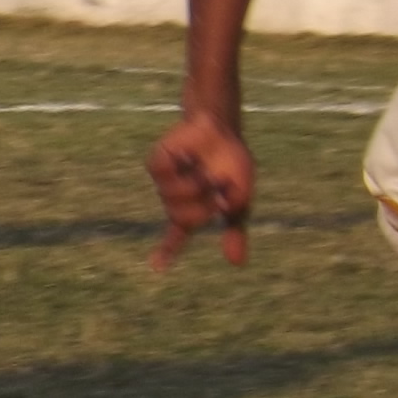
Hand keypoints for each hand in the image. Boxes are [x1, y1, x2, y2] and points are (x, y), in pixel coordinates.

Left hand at [147, 112, 254, 269]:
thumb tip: (235, 263)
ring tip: (208, 172)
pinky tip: (189, 158)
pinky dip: (182, 170)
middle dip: (206, 206)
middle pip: (185, 219)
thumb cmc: (231, 164)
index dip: (168, 250)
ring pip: (171, 198)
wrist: (223, 130)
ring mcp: (163, 181)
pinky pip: (163, 175)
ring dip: (197, 186)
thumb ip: (236, 229)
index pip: (178, 235)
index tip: (157, 267)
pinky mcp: (156, 163)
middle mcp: (175, 199)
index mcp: (193, 209)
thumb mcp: (241, 198)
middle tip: (219, 188)